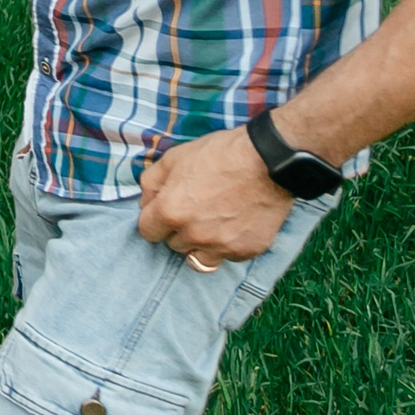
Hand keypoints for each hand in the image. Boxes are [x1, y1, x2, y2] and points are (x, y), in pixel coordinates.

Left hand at [137, 127, 293, 262]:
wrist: (268, 160)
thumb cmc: (219, 154)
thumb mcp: (173, 158)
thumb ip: (151, 184)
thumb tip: (146, 203)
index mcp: (170, 212)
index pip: (147, 232)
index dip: (154, 220)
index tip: (165, 211)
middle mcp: (194, 235)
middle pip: (173, 245)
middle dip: (178, 230)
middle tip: (194, 211)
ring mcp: (222, 246)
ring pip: (198, 259)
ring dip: (199, 245)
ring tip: (211, 225)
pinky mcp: (247, 251)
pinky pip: (228, 257)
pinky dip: (227, 245)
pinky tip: (234, 225)